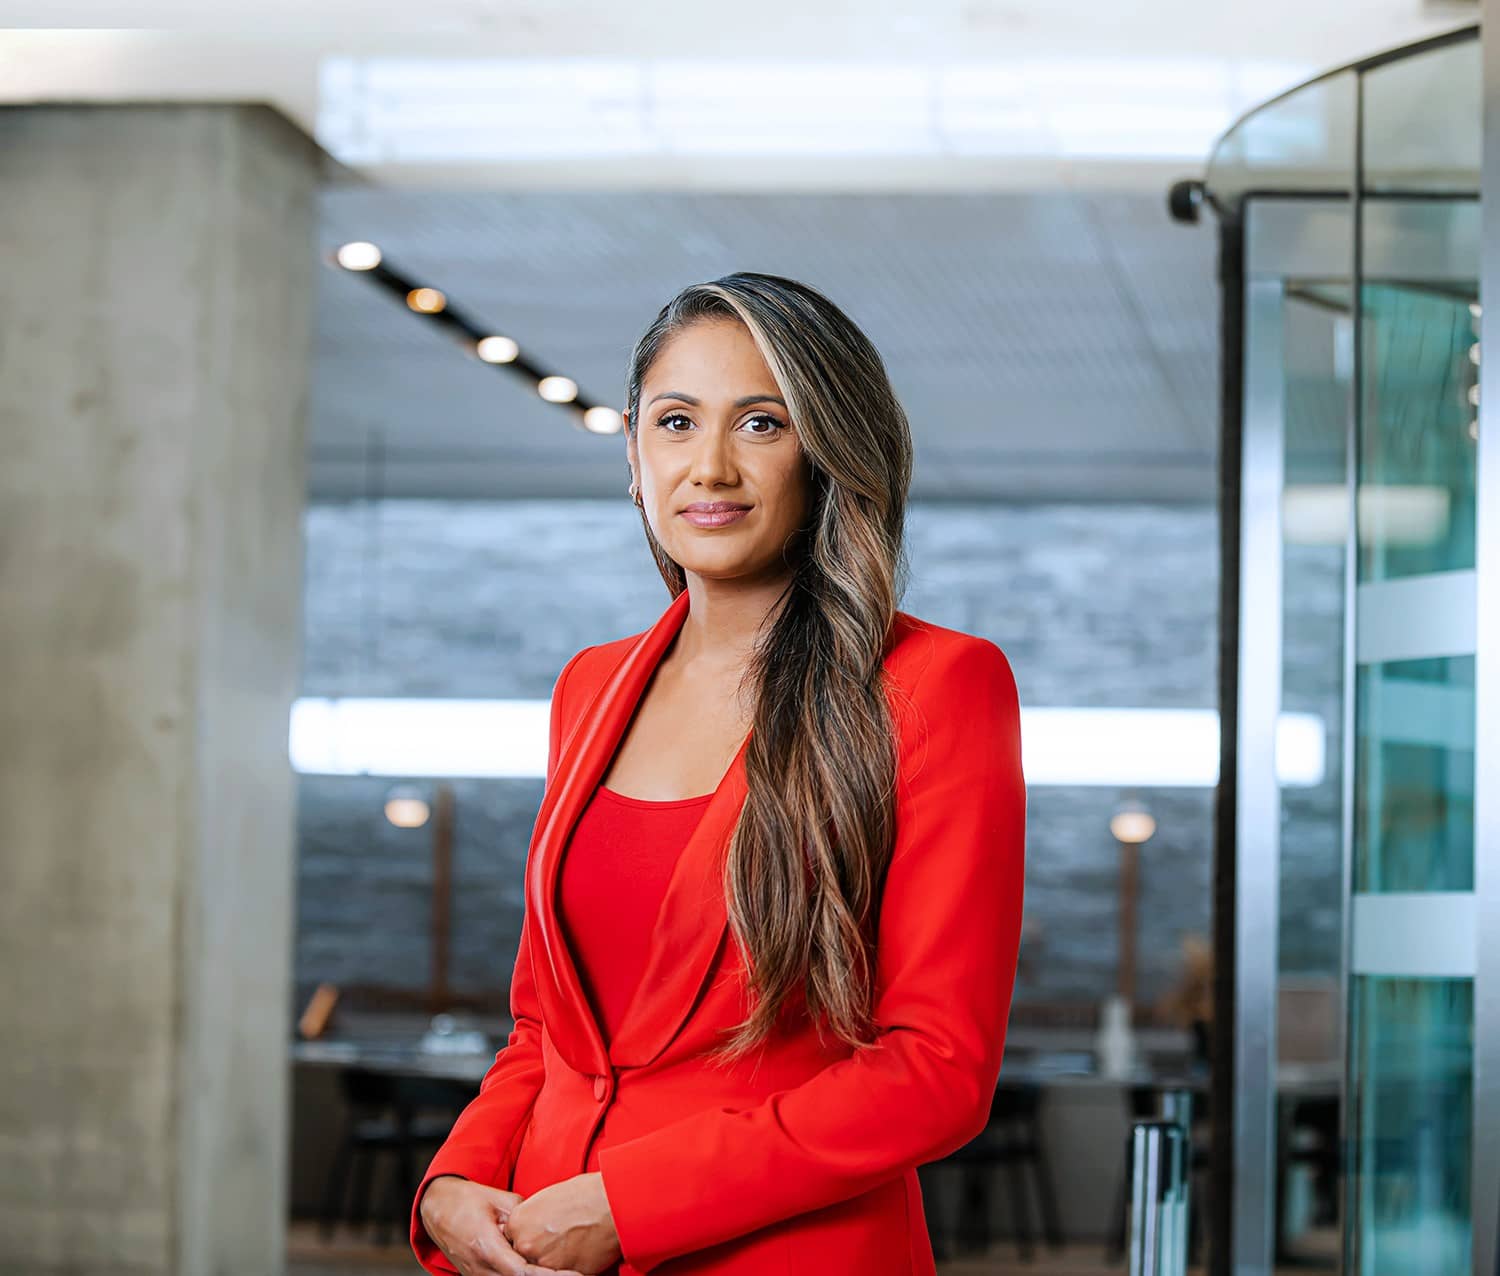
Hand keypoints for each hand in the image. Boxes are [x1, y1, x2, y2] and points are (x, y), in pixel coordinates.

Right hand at [418, 1175, 585, 1275]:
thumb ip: (525, 1216)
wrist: (437, 1208)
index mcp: (486, 1247)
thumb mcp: (500, 1200)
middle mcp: (480, 1268)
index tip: (572, 1274)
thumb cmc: (468, 1200)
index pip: (522, 1273)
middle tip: (576, 1274)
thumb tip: (547, 1224)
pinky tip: (541, 1270)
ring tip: (564, 1272)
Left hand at [502, 1171, 621, 1274]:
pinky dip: (569, 1267)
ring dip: (554, 1259)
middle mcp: (526, 1243)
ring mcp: (543, 1261)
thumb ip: (534, 1217)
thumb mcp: (549, 1197)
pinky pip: (559, 1274)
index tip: (540, 1235)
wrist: (612, 1203)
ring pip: (541, 1267)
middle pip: (525, 1254)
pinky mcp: (562, 1275)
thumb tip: (535, 1227)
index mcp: (518, 1221)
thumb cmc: (588, 1193)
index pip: (514, 1238)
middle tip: (558, 1239)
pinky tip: (580, 1251)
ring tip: (571, 1244)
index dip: (530, 1236)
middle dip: (540, 1249)